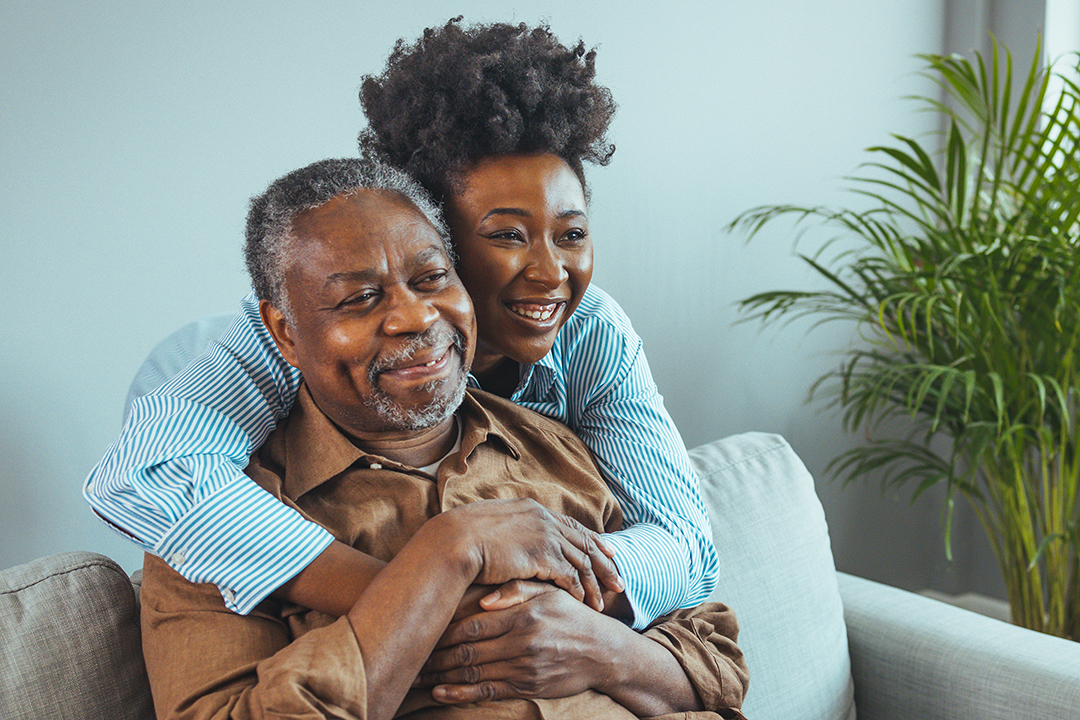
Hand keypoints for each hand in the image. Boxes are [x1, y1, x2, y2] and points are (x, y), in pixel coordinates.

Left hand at [416, 582, 621, 703]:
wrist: (603, 651)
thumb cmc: (570, 615)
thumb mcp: (549, 592)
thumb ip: (517, 589)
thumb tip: (484, 597)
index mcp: (522, 615)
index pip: (472, 624)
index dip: (442, 629)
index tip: (421, 629)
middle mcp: (521, 642)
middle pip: (466, 650)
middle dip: (434, 656)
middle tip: (410, 656)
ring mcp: (524, 667)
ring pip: (473, 672)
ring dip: (440, 677)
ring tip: (416, 676)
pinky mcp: (527, 687)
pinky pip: (488, 692)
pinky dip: (461, 694)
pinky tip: (440, 693)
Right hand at [444, 498, 622, 611]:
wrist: (453, 541)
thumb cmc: (461, 538)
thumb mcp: (490, 525)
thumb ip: (509, 530)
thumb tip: (509, 539)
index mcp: (533, 509)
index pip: (571, 525)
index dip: (592, 539)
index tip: (608, 551)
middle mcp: (544, 519)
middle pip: (585, 543)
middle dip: (604, 564)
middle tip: (619, 581)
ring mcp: (545, 536)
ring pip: (581, 561)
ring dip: (594, 583)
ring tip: (604, 602)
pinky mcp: (542, 556)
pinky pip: (569, 575)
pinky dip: (579, 590)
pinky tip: (583, 603)